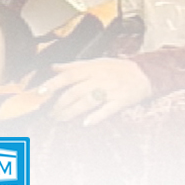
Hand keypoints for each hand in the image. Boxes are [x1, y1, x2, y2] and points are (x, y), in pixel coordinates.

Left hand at [36, 57, 152, 125]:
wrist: (144, 73)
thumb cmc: (117, 68)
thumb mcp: (96, 62)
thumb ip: (73, 66)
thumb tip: (53, 67)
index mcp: (91, 68)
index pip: (68, 75)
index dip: (53, 83)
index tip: (40, 92)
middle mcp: (99, 78)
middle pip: (75, 92)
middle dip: (60, 104)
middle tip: (51, 113)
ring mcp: (110, 90)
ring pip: (87, 102)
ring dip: (71, 112)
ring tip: (61, 118)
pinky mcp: (120, 100)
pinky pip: (106, 110)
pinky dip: (96, 117)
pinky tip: (85, 123)